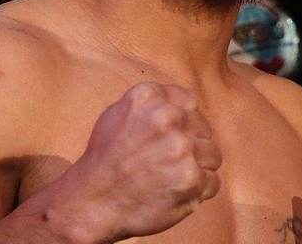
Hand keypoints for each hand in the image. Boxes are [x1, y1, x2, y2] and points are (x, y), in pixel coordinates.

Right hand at [49, 82, 221, 242]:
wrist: (89, 204)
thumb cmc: (105, 160)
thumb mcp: (118, 114)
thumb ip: (153, 104)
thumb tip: (185, 104)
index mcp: (149, 96)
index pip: (189, 103)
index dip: (183, 124)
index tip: (168, 140)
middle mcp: (167, 118)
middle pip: (203, 130)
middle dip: (190, 147)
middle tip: (163, 164)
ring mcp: (180, 148)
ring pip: (212, 155)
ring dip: (197, 170)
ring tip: (167, 179)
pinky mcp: (190, 178)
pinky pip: (213, 182)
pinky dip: (198, 192)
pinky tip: (173, 193)